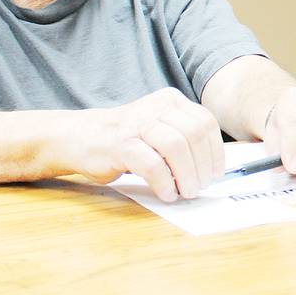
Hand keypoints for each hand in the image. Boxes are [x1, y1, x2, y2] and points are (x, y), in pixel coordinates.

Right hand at [80, 87, 223, 201]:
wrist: (80, 137)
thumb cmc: (127, 139)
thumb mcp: (160, 130)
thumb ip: (184, 141)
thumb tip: (211, 168)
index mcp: (171, 101)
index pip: (205, 123)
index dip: (215, 151)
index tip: (215, 173)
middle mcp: (156, 107)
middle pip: (194, 135)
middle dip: (203, 166)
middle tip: (200, 186)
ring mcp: (137, 123)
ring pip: (176, 147)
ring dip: (187, 176)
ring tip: (186, 191)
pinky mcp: (121, 144)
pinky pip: (152, 164)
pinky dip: (164, 183)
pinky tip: (167, 193)